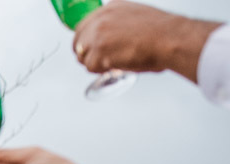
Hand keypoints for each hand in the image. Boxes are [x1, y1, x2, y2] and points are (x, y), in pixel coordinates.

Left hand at [73, 2, 215, 79]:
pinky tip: (116, 65)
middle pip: (78, 42)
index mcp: (110, 8)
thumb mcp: (134, 16)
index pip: (82, 27)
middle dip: (85, 55)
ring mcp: (98, 34)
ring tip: (114, 62)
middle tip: (97, 62)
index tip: (85, 50)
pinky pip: (91, 67)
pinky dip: (102, 70)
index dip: (83, 42)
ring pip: (84, 57)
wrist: (170, 38)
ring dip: (96, 63)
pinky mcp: (100, 50)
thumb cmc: (161, 32)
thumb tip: (108, 39)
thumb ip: (116, 24)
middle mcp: (101, 19)